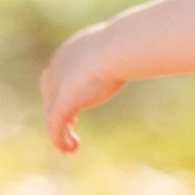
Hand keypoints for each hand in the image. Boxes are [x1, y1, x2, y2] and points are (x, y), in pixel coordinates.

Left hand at [41, 26, 121, 151]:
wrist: (118, 49)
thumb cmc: (128, 45)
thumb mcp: (124, 48)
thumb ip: (125, 54)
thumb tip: (144, 53)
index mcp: (71, 51)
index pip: (59, 73)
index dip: (64, 88)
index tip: (77, 98)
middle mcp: (58, 67)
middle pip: (50, 93)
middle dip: (58, 109)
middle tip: (73, 124)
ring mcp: (56, 85)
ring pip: (51, 113)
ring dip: (60, 131)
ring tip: (73, 147)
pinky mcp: (61, 103)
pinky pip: (54, 126)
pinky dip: (60, 139)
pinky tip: (72, 149)